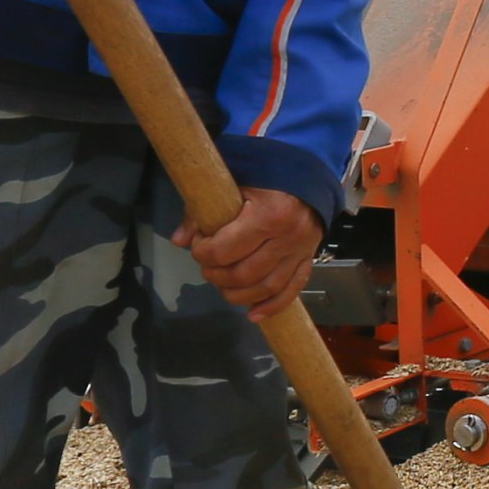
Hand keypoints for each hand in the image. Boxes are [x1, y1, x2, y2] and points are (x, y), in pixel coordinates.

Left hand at [177, 187, 324, 315]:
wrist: (308, 174)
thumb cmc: (266, 176)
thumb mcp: (230, 186)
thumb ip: (201, 212)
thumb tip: (179, 241)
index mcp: (268, 215)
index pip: (224, 250)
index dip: (203, 253)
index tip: (199, 244)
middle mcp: (288, 236)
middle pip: (243, 274)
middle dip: (216, 275)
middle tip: (207, 266)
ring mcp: (301, 250)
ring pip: (265, 288)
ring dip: (238, 294)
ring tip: (223, 286)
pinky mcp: (309, 259)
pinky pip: (291, 291)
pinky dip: (272, 307)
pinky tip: (253, 315)